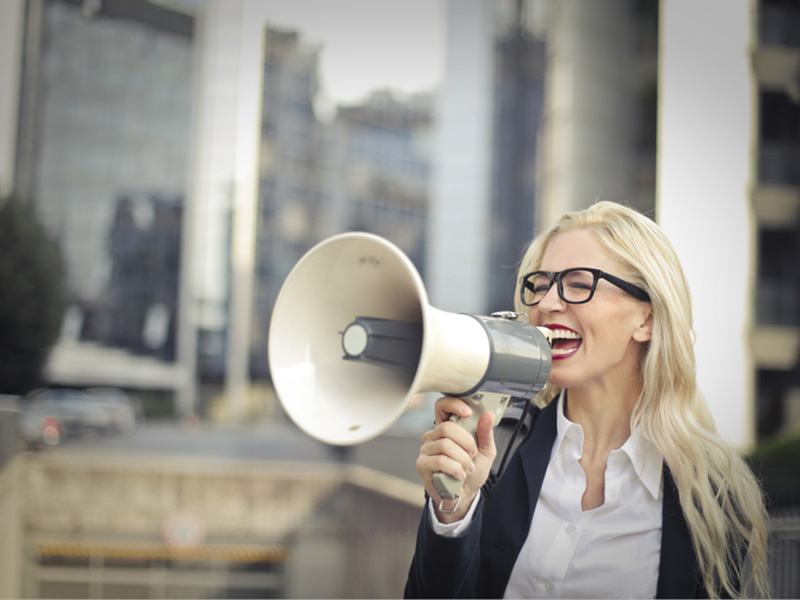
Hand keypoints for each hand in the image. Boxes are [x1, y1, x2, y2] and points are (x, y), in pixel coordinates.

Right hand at [416, 395, 496, 522]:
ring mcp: (426, 450)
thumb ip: (485, 433)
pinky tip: (459, 475)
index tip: (468, 413)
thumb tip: (488, 415)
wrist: (464, 495)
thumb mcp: (485, 452)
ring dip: (462, 459)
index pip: (442, 406)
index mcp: (447, 428)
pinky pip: (440, 461)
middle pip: (446, 427)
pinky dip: (455, 468)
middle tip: (473, 454)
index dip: (453, 405)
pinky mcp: (422, 464)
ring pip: (445, 445)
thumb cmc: (472, 472)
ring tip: (468, 469)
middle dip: (466, 442)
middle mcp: (433, 436)